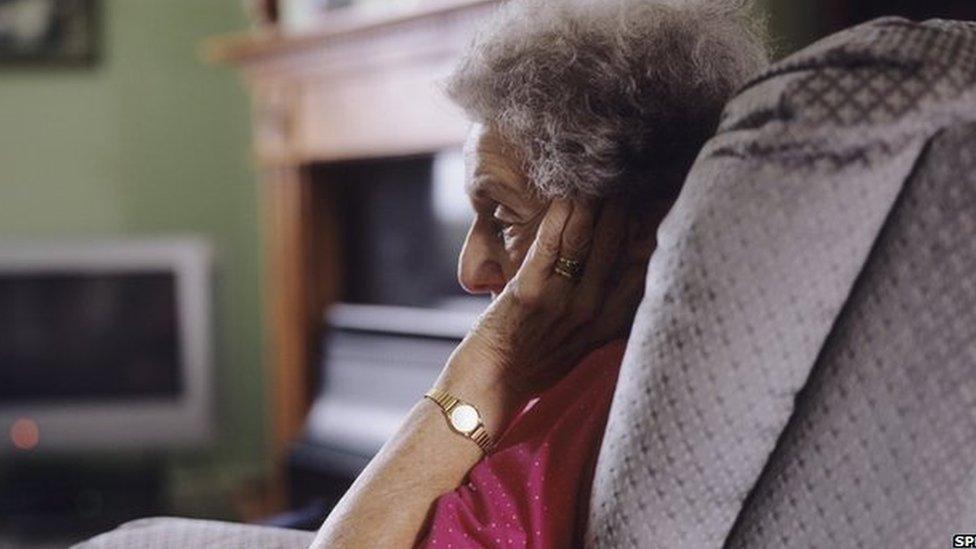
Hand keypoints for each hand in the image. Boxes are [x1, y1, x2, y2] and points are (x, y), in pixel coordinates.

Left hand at [436, 197, 645, 429]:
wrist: (491, 387)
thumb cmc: (533, 364)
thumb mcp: (583, 345)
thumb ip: (605, 315)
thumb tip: (626, 281)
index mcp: (607, 324)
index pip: (641, 271)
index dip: (649, 235)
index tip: (655, 206)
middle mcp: (591, 313)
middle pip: (616, 248)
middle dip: (623, 209)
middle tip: (627, 177)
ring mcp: (562, 303)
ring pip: (586, 240)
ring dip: (594, 205)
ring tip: (599, 177)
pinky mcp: (530, 294)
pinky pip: (550, 245)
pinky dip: (560, 217)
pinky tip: (567, 193)